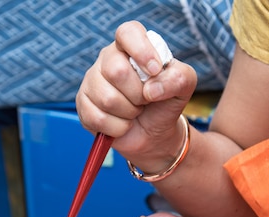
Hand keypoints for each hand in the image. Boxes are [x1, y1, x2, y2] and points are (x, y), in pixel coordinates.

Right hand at [76, 21, 196, 171]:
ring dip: (129, 113)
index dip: (141, 51)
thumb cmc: (165, 102)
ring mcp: (92, 82)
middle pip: (116, 71)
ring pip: (107, 99)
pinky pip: (98, 118)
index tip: (155, 70)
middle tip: (145, 100)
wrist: (154, 132)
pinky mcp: (83, 105)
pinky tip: (122, 124)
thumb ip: (179, 78)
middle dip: (138, 94)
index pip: (128, 32)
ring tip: (134, 111)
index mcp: (131, 46)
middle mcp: (107, 59)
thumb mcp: (184, 85)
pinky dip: (118, 128)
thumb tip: (151, 89)